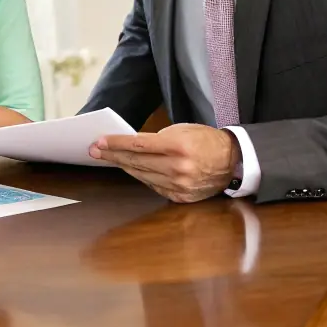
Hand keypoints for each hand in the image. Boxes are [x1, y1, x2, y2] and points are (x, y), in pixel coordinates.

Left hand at [89, 123, 239, 202]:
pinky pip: (153, 186)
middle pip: (136, 161)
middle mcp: (178, 168)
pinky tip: (130, 168)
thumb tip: (131, 145)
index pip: (138, 144)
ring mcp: (179, 185)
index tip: (99, 141)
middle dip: (112, 155)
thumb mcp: (183, 130)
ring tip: (108, 158)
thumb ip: (157, 138)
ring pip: (142, 175)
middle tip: (94, 150)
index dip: (116, 143)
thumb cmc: (205, 140)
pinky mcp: (181, 197)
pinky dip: (141, 176)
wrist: (232, 162)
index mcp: (178, 146)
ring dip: (123, 166)